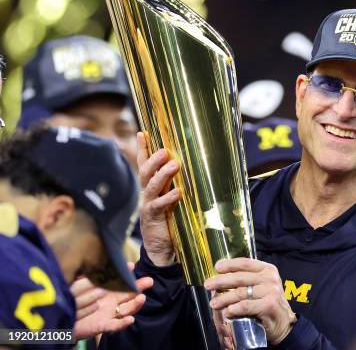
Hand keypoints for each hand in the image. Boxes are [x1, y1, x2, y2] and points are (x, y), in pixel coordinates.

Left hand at [72, 264, 153, 339]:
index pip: (120, 281)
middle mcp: (111, 302)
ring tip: (141, 298)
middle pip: (130, 295)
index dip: (127, 274)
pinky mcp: (102, 326)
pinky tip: (131, 320)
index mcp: (107, 291)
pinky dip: (123, 324)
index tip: (131, 265)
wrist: (62, 320)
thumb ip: (86, 275)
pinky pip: (115, 326)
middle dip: (140, 287)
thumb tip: (93, 261)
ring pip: (126, 310)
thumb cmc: (72, 300)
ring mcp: (108, 314)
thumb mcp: (78, 285)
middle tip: (149, 281)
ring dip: (135, 304)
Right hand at [136, 132, 180, 265]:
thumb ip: (174, 184)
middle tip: (165, 150)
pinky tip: (177, 193)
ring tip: (174, 164)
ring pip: (151, 187)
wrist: (161, 249)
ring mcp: (148, 206)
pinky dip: (168, 199)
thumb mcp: (171, 199)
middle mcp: (147, 194)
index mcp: (151, 187)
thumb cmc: (169, 220)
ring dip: (162, 175)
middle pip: (145, 172)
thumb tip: (187, 165)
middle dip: (154, 160)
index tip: (142, 132)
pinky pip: (158, 206)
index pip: (144, 164)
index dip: (143, 149)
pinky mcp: (153, 219)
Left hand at [204, 258, 296, 345]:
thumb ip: (247, 281)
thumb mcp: (262, 286)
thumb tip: (221, 278)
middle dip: (221, 281)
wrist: (284, 323)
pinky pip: (246, 306)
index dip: (230, 264)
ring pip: (240, 293)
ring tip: (213, 303)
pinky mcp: (268, 305)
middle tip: (208, 285)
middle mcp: (270, 278)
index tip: (217, 267)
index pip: (246, 263)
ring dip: (224, 298)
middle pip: (240, 278)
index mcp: (268, 269)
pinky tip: (227, 312)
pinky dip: (234, 309)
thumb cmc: (268, 303)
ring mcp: (270, 291)